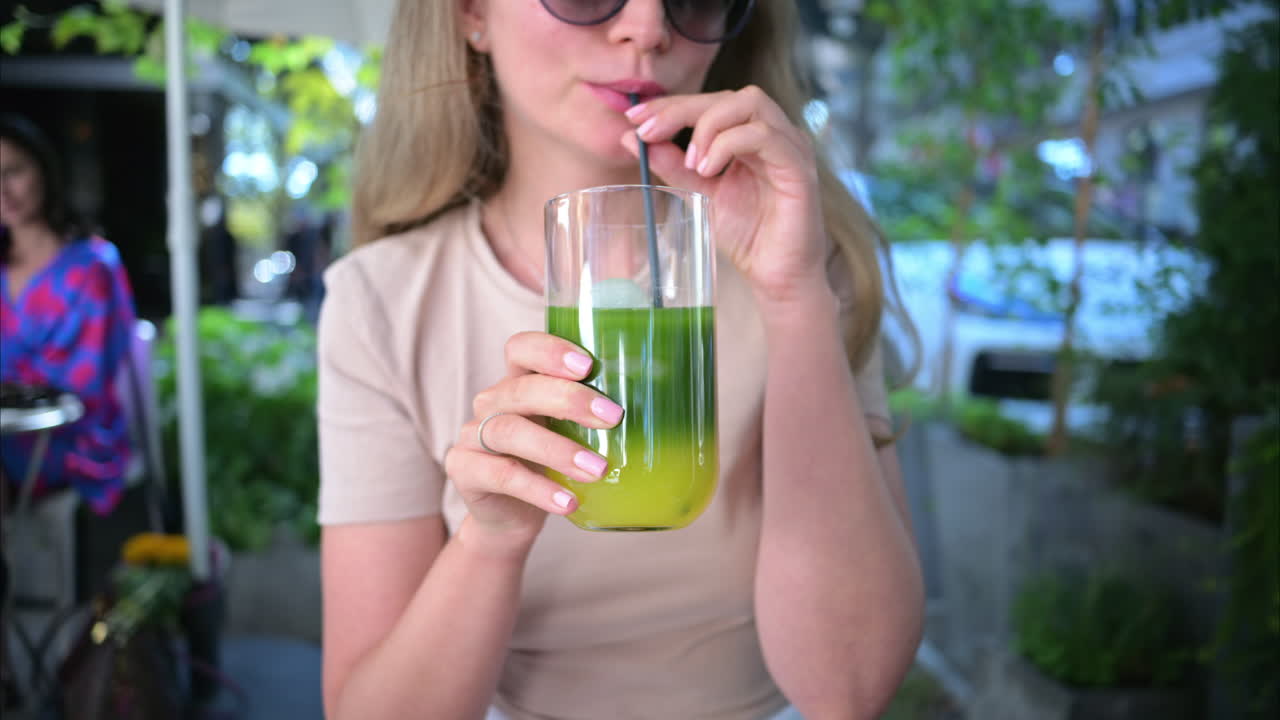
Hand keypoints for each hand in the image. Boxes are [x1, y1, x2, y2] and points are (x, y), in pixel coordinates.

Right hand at [443, 332, 621, 551]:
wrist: (511, 517)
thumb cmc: (550, 465)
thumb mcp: (572, 434)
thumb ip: (596, 416)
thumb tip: (665, 401)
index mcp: (518, 382)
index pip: (521, 348)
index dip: (550, 350)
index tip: (588, 366)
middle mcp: (492, 402)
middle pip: (522, 389)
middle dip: (569, 400)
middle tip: (613, 418)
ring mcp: (473, 435)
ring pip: (509, 431)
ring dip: (557, 449)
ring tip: (597, 469)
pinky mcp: (464, 470)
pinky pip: (500, 475)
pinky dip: (538, 489)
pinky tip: (568, 502)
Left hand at [621, 86, 830, 305]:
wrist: (776, 275)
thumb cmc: (747, 235)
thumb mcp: (700, 193)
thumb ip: (673, 165)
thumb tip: (632, 139)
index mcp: (751, 135)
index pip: (711, 103)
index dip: (672, 104)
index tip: (634, 117)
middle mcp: (774, 133)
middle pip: (728, 96)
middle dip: (682, 108)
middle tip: (648, 132)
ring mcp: (790, 146)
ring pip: (749, 102)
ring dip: (708, 126)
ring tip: (690, 164)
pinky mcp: (799, 167)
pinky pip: (764, 136)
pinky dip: (728, 145)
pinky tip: (708, 170)